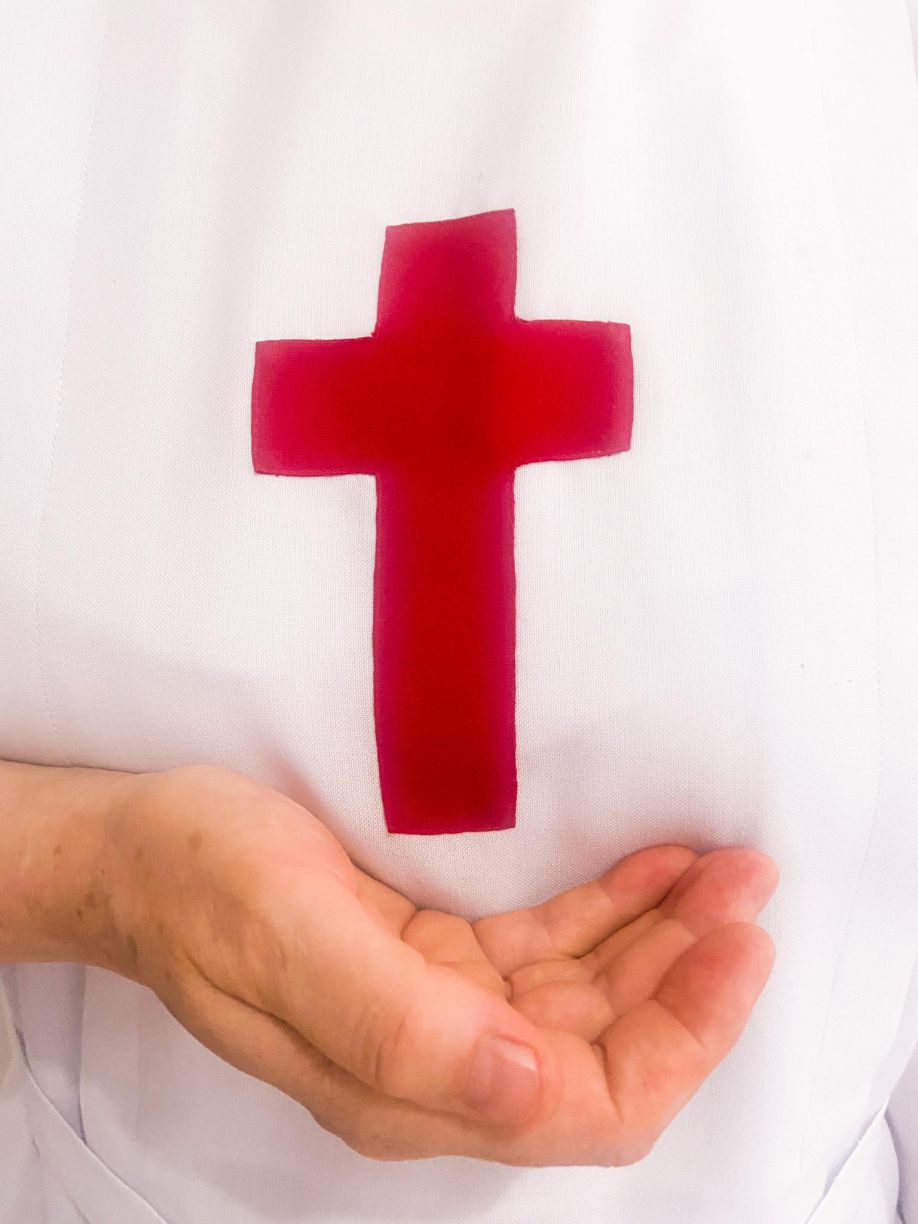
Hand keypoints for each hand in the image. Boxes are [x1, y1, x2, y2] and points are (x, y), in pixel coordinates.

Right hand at [99, 763, 777, 1166]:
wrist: (136, 849)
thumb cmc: (196, 882)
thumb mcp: (286, 937)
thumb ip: (398, 1027)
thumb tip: (528, 1095)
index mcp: (403, 1086)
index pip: (586, 1107)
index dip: (681, 1041)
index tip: (736, 948)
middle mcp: (434, 1063)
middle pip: (605, 1051)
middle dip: (691, 976)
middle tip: (746, 887)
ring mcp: (438, 1011)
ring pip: (587, 997)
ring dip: (662, 938)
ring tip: (721, 871)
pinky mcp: (435, 959)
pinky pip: (548, 948)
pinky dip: (610, 911)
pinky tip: (649, 871)